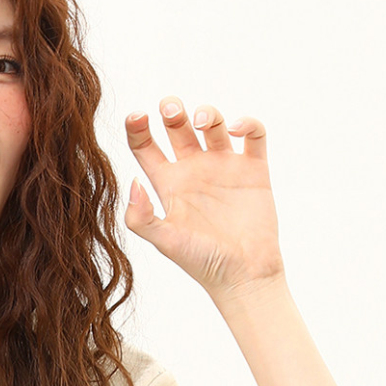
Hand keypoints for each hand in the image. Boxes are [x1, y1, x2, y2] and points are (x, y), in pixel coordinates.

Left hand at [123, 98, 284, 302]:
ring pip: (212, 123)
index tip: (137, 116)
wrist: (243, 275)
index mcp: (168, 184)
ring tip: (202, 121)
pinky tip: (237, 129)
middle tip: (170, 110)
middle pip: (177, 127)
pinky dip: (247, 123)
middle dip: (171, 110)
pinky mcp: (253, 169)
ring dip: (207, 112)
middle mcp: (193, 171)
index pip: (145, 147)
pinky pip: (253, 134)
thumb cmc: (201, 262)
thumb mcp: (164, 241)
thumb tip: (132, 183)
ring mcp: (224, 167)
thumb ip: (141, 216)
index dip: (137, 127)